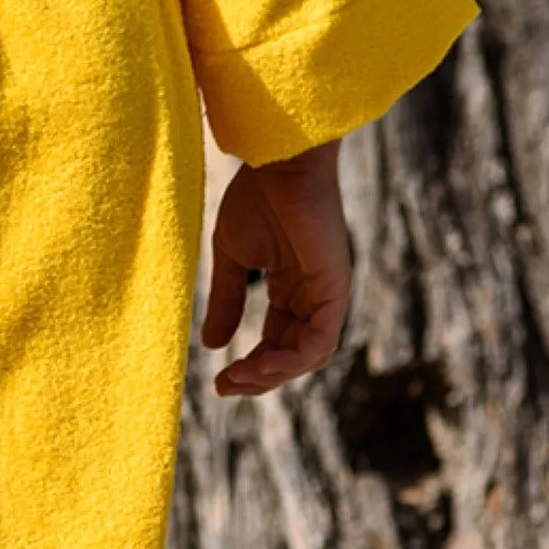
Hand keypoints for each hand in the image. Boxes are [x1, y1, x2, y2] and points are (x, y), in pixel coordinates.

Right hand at [201, 140, 351, 399]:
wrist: (277, 162)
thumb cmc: (257, 196)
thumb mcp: (232, 259)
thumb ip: (226, 301)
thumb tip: (213, 346)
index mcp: (292, 289)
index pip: (276, 343)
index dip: (251, 368)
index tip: (218, 381)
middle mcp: (313, 296)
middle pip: (293, 357)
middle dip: (260, 379)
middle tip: (226, 387)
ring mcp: (328, 294)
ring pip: (309, 357)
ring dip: (274, 374)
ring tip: (240, 377)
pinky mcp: (336, 288)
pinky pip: (321, 341)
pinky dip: (292, 359)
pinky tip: (260, 363)